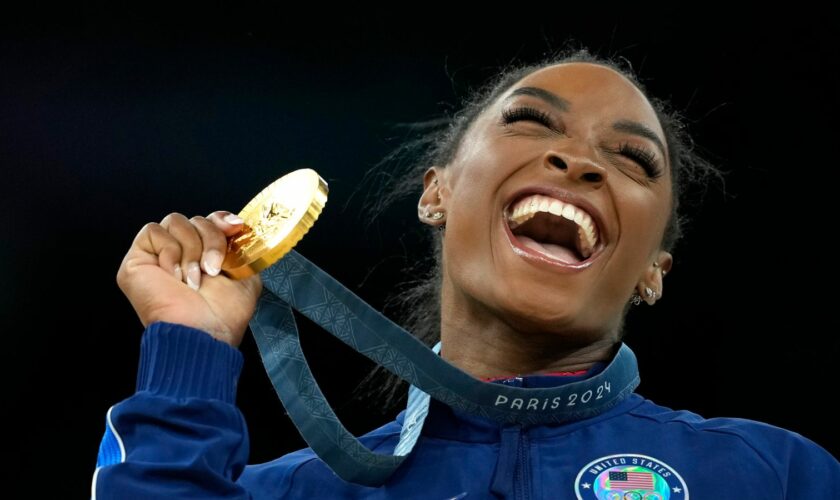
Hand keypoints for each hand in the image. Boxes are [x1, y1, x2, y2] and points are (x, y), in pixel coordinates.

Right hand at [116, 210, 262, 346]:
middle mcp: (182, 253)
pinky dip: (170, 251)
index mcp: (205, 255)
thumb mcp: (245, 276)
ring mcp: (158, 255)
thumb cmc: (223, 314)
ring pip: (175, 221)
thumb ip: (241, 248)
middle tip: (213, 269)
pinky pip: (153, 231)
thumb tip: (237, 225)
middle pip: (195, 219)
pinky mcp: (137, 259)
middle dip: (211, 240)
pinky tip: (174, 277)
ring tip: (193, 279)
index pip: (209, 220)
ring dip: (192, 250)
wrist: (203, 331)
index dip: (220, 219)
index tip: (234, 227)